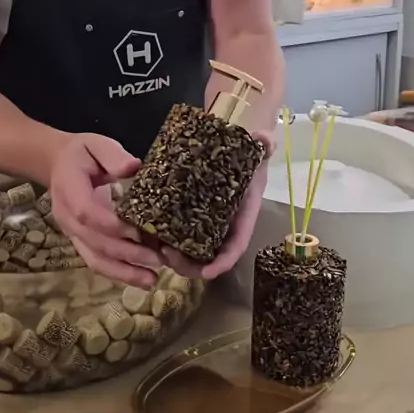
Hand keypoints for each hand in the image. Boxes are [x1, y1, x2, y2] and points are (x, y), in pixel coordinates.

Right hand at [50, 133, 161, 287]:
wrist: (56, 164)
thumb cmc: (81, 154)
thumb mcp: (95, 144)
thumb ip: (112, 155)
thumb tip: (133, 167)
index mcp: (69, 190)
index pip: (88, 213)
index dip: (112, 225)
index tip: (140, 231)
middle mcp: (68, 218)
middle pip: (95, 242)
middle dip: (127, 253)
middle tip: (158, 259)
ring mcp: (72, 234)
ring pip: (95, 259)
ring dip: (124, 272)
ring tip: (152, 280)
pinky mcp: (81, 242)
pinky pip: (98, 262)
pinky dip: (119, 273)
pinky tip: (142, 280)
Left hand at [163, 131, 274, 279]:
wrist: (239, 144)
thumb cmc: (250, 151)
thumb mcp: (259, 147)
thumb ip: (264, 145)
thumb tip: (265, 140)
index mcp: (244, 214)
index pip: (236, 244)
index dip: (223, 261)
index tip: (208, 272)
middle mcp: (226, 223)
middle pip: (209, 256)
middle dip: (190, 265)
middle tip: (168, 256)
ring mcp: (207, 220)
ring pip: (191, 250)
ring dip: (174, 256)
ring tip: (156, 248)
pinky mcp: (189, 211)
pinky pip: (177, 231)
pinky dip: (163, 238)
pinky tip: (148, 235)